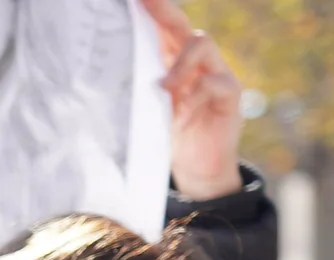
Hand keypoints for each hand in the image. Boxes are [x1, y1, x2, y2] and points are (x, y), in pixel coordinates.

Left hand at [142, 0, 244, 200]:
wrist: (198, 169)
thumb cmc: (169, 136)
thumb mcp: (147, 112)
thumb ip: (137, 92)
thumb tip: (103, 78)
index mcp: (172, 63)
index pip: (162, 31)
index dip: (151, 12)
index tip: (133, 0)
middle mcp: (196, 62)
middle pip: (183, 26)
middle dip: (165, 11)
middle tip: (146, 1)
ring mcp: (216, 74)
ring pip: (202, 44)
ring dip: (180, 61)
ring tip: (164, 86)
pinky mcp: (230, 95)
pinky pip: (215, 82)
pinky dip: (195, 94)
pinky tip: (182, 113)